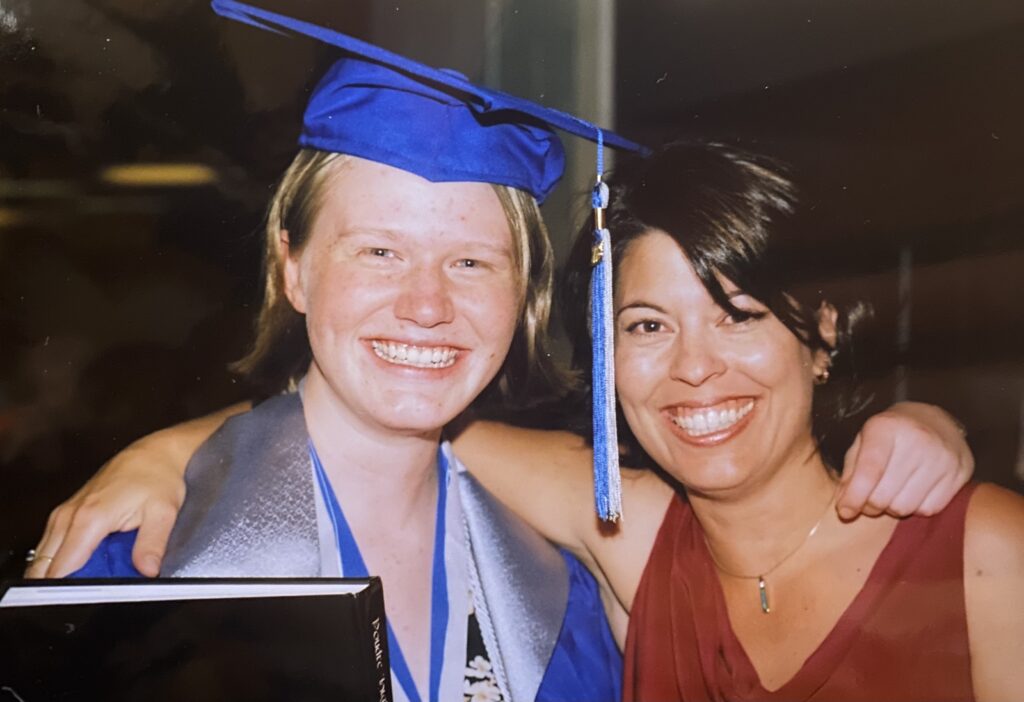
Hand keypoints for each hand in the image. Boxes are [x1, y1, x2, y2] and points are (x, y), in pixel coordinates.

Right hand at [24, 440, 185, 578]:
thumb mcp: (164, 512)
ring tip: (92, 575)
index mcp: (90, 518)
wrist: (153, 454)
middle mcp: (70, 515)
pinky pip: (53, 545)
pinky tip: (88, 560)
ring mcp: (64, 513)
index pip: (62, 569)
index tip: (85, 599)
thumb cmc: (158, 477)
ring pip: (45, 557)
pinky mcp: (66, 512)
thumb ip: (152, 545)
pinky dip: (63, 558)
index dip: (70, 590)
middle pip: (46, 567)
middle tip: (90, 590)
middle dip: (62, 585)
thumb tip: (147, 571)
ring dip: (62, 571)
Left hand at [836, 401, 972, 519]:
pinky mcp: (961, 472)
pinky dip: (916, 507)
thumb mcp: (863, 442)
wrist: (934, 420)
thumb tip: (844, 507)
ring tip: (892, 492)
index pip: (869, 470)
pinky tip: (913, 491)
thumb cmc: (890, 435)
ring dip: (892, 508)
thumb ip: (850, 473)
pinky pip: (929, 510)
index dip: (854, 497)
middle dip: (870, 505)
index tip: (844, 512)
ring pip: (905, 507)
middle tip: (869, 500)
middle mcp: (918, 439)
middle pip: (884, 496)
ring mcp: (943, 456)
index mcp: (886, 427)